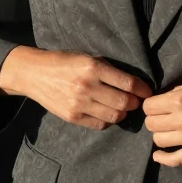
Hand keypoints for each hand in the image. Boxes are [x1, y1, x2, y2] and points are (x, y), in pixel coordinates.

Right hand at [0, 46, 151, 129]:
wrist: (35, 73)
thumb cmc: (64, 62)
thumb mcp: (87, 57)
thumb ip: (108, 70)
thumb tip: (134, 85)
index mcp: (93, 67)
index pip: (128, 83)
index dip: (142, 90)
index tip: (147, 92)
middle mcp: (87, 85)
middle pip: (124, 102)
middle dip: (135, 103)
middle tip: (135, 101)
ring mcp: (79, 103)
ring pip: (115, 116)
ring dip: (123, 113)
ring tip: (121, 107)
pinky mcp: (73, 116)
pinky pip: (100, 124)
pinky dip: (108, 121)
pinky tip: (107, 113)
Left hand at [142, 75, 181, 165]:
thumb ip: (179, 89)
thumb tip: (166, 97)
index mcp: (180, 99)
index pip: (148, 106)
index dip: (151, 104)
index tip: (158, 103)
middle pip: (151, 124)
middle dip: (154, 118)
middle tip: (164, 115)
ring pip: (159, 140)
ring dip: (160, 134)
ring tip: (168, 128)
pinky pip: (175, 160)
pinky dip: (163, 159)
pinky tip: (158, 155)